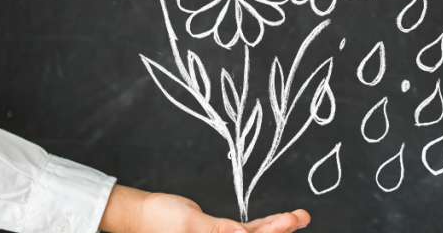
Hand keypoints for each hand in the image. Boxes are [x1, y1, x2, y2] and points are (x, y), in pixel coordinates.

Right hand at [99, 185, 309, 232]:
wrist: (140, 213)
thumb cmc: (158, 218)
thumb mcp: (189, 222)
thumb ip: (216, 231)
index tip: (287, 224)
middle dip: (280, 230)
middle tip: (301, 216)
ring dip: (277, 226)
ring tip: (300, 216)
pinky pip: (248, 230)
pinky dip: (265, 224)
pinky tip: (282, 219)